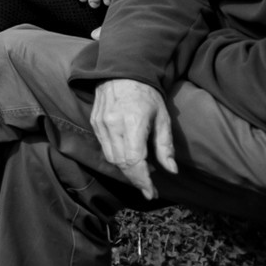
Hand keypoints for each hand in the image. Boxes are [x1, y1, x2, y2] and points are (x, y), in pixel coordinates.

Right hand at [89, 78, 175, 199]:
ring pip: (111, 158)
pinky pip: (105, 147)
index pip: (134, 161)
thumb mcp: (163, 118)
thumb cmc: (147, 95)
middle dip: (136, 179)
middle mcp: (113, 125)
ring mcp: (101, 124)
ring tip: (142, 172)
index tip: (152, 193)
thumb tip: (171, 171)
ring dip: (126, 170)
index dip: (143, 181)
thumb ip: (165, 145)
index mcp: (133, 123)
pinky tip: (129, 156)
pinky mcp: (94, 122)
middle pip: (122, 164)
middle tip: (150, 187)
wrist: (122, 71)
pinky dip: (117, 157)